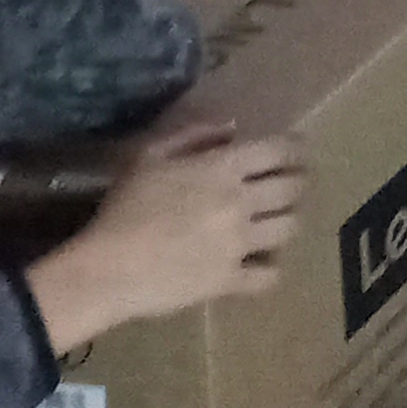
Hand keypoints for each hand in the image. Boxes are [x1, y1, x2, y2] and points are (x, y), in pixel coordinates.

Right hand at [25, 124, 303, 349]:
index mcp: (222, 168)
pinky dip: (271, 267)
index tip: (296, 151)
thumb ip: (193, 135)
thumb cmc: (123, 207)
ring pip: (289, 228)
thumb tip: (232, 128)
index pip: (279, 150)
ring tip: (279, 220)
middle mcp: (240, 202)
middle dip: (298, 182)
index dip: (294, 148)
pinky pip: (269, 275)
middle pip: (293, 188)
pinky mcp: (230, 279)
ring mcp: (239, 243)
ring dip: (288, 220)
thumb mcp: (149, 156)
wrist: (108, 267)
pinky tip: (263, 262)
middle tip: (293, 184)